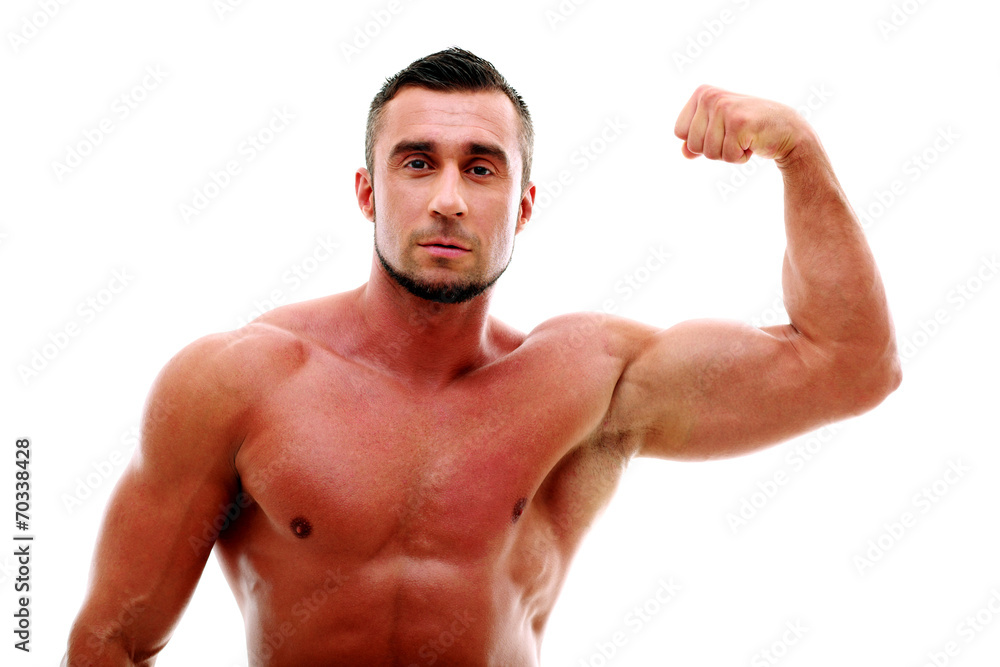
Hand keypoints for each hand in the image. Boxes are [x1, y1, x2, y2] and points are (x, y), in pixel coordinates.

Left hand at [673, 85, 810, 164]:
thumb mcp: (719, 131)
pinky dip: (740, 158)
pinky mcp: (739, 123)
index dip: (699, 141)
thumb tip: (684, 152)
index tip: (720, 131)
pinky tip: (753, 143)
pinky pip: (727, 156)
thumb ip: (697, 139)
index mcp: (702, 93)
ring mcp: (725, 108)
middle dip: (714, 150)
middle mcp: (711, 96)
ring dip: (728, 154)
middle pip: (693, 145)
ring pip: (709, 153)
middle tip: (735, 136)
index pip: (679, 132)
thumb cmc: (750, 129)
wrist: (788, 130)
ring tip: (744, 138)